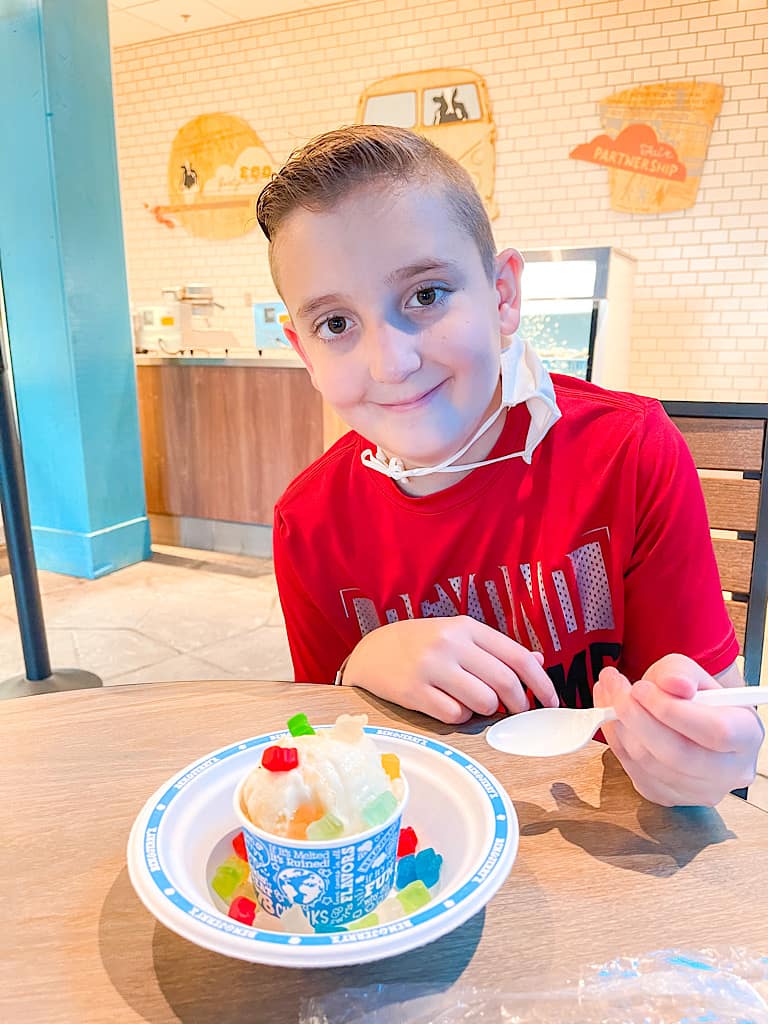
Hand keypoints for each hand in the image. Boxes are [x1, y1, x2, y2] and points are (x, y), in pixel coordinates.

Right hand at [342, 616, 559, 723]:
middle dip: (519, 704)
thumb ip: (497, 649)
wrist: (372, 651)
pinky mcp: (414, 691)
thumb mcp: (459, 635)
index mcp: (467, 627)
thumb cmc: (422, 644)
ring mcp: (431, 667)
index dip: (541, 683)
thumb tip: (538, 661)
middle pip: (505, 682)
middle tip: (517, 711)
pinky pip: (456, 716)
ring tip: (474, 704)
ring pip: (483, 702)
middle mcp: (451, 643)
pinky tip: (451, 707)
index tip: (551, 701)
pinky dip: (461, 718)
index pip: (518, 657)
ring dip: (487, 711)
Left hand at [594, 653, 764, 806]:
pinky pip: (633, 771)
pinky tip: (608, 714)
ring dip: (618, 725)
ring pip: (650, 765)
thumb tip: (673, 684)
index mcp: (747, 736)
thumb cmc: (693, 696)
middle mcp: (729, 772)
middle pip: (678, 755)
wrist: (685, 718)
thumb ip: (680, 672)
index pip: (716, 732)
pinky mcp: (667, 796)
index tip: (641, 687)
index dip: (673, 711)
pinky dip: (615, 740)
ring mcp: (697, 791)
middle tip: (615, 686)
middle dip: (637, 717)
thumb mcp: (690, 671)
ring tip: (607, 690)